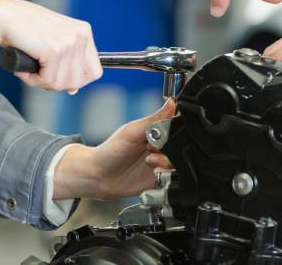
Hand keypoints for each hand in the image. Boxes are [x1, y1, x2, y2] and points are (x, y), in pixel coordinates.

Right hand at [0, 0, 101, 92]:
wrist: (2, 16)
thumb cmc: (24, 29)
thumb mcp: (53, 42)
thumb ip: (66, 62)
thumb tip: (74, 89)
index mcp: (84, 32)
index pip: (95, 71)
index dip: (77, 81)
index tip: (59, 77)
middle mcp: (80, 35)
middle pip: (78, 81)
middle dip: (56, 83)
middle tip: (38, 72)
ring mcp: (69, 42)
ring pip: (62, 83)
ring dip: (42, 82)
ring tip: (30, 68)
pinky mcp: (54, 50)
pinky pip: (47, 80)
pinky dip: (32, 80)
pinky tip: (24, 69)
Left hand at [52, 99, 176, 199]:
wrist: (99, 176)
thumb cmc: (111, 151)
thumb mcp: (132, 131)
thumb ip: (155, 119)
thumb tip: (172, 102)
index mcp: (157, 132)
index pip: (178, 128)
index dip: (174, 132)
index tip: (161, 135)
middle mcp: (162, 147)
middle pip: (181, 146)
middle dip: (169, 150)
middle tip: (151, 150)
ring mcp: (162, 163)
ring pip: (180, 163)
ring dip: (166, 163)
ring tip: (149, 162)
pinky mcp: (161, 179)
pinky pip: (175, 178)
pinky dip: (167, 176)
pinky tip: (154, 173)